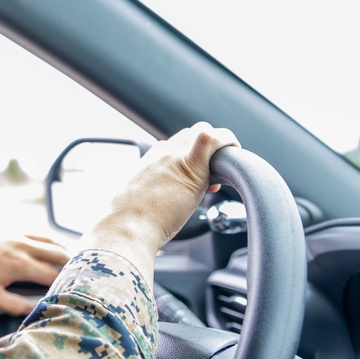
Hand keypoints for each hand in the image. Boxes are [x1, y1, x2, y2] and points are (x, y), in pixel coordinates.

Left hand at [0, 234, 70, 315]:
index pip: (53, 275)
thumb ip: (14, 305)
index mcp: (20, 265)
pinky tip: (55, 249)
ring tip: (75, 265)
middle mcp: (24, 247)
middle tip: (84, 277)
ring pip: (53, 242)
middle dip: (74, 267)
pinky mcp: (14, 231)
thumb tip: (34, 309)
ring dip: (65, 253)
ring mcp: (20, 236)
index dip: (67, 284)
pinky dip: (52, 243)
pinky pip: (41, 235)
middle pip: (60, 255)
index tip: (77, 292)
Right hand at [83, 122, 239, 283]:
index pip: (176, 144)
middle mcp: (160, 153)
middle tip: (215, 176)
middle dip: (208, 149)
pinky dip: (227, 142)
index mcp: (148, 162)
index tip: (200, 180)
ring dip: (218, 147)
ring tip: (224, 172)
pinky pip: (212, 139)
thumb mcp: (137, 204)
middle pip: (191, 133)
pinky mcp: (189, 167)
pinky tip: (233, 156)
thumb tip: (156, 209)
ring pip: (203, 130)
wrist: (125, 229)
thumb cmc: (129, 224)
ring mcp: (173, 157)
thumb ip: (151, 197)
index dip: (192, 155)